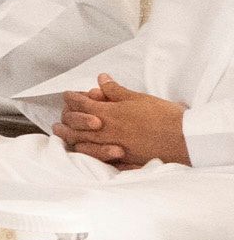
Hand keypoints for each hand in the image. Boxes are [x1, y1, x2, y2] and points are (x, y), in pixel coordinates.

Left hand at [63, 74, 191, 168]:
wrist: (185, 138)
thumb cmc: (164, 116)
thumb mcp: (138, 98)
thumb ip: (116, 90)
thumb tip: (101, 79)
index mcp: (110, 113)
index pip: (82, 104)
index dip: (73, 99)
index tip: (67, 96)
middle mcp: (107, 131)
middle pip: (77, 127)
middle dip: (66, 122)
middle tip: (56, 122)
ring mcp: (114, 147)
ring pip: (84, 144)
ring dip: (71, 140)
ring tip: (63, 137)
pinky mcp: (124, 160)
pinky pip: (100, 160)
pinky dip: (90, 156)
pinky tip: (86, 155)